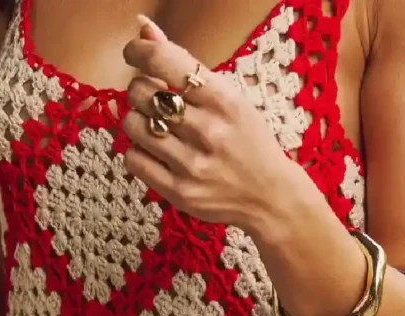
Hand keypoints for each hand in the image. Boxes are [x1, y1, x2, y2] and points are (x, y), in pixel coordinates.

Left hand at [122, 16, 297, 233]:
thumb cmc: (248, 141)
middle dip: (141, 91)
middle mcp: (207, 130)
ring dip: (138, 122)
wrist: (271, 197)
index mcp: (222, 99)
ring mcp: (192, 164)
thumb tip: (143, 28)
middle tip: (154, 100)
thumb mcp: (228, 96)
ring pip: (133, 126)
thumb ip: (184, 64)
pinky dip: (139, 153)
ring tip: (155, 127)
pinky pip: (134, 161)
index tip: (134, 55)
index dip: (138, 51)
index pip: (161, 61)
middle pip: (141, 93)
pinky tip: (156, 153)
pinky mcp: (180, 192)